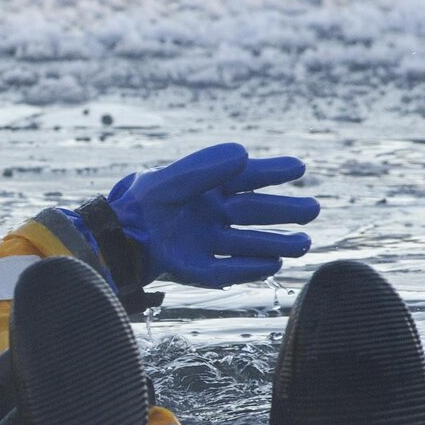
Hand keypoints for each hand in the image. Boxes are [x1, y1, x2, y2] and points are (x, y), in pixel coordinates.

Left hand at [108, 143, 318, 287]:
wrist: (112, 238)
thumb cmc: (139, 203)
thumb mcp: (170, 180)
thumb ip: (204, 167)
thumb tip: (244, 154)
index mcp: (203, 189)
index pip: (244, 178)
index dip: (271, 172)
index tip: (298, 167)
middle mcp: (208, 215)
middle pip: (253, 212)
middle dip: (283, 212)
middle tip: (312, 210)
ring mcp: (202, 242)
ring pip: (246, 243)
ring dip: (274, 244)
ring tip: (303, 244)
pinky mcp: (193, 268)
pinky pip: (225, 269)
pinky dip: (247, 268)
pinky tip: (271, 265)